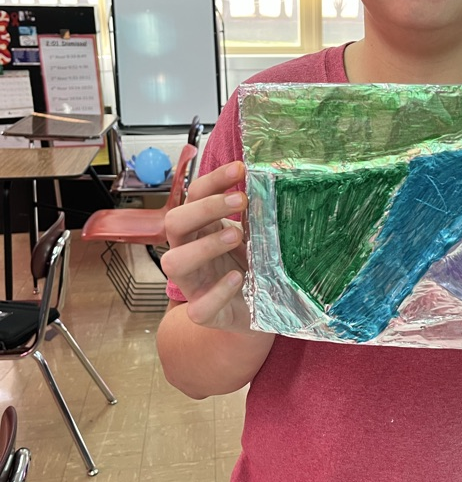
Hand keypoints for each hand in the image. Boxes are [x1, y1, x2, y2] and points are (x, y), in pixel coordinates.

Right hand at [161, 161, 249, 333]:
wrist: (260, 312)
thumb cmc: (252, 268)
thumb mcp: (255, 238)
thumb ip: (255, 217)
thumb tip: (267, 185)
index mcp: (200, 229)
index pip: (195, 196)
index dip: (213, 180)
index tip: (240, 168)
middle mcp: (189, 253)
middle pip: (174, 223)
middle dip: (205, 208)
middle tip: (241, 200)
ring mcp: (193, 284)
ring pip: (174, 262)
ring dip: (204, 246)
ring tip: (236, 236)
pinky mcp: (204, 313)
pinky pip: (198, 307)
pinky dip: (218, 291)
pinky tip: (238, 278)